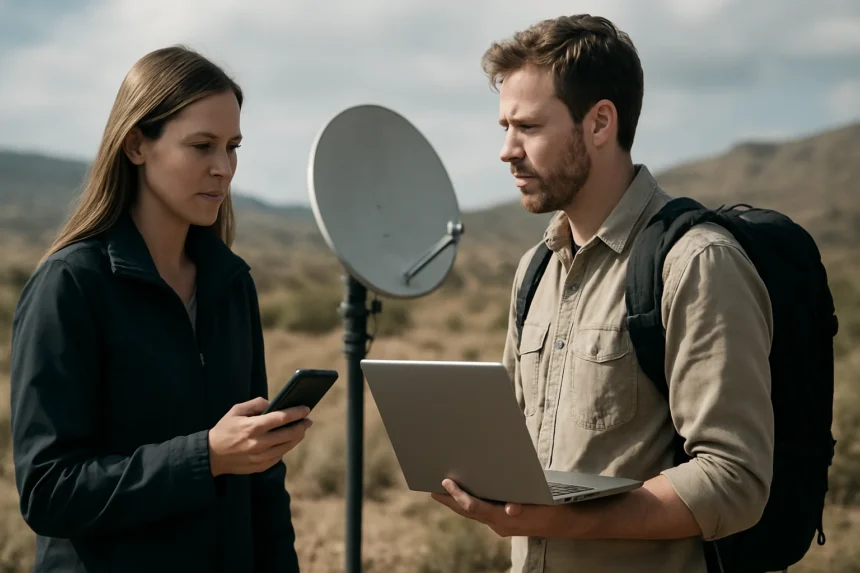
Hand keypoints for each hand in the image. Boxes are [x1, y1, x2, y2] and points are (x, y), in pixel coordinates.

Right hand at [208, 397, 311, 476]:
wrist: (211, 455)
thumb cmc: (224, 429)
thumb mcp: (236, 410)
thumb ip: (255, 404)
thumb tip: (273, 403)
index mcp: (253, 427)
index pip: (281, 418)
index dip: (296, 412)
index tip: (306, 409)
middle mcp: (259, 443)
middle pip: (289, 433)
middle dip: (302, 425)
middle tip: (308, 420)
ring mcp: (260, 457)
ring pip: (287, 446)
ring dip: (297, 437)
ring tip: (301, 430)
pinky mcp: (260, 466)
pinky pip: (279, 456)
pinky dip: (286, 447)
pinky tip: (288, 441)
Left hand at [430, 479, 572, 537]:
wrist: (567, 522)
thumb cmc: (552, 509)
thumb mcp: (541, 506)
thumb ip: (524, 508)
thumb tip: (511, 508)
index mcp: (505, 520)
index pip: (475, 508)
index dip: (458, 496)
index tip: (446, 482)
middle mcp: (499, 525)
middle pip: (468, 512)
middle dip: (449, 500)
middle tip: (431, 487)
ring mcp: (501, 525)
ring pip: (473, 514)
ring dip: (456, 503)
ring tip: (442, 490)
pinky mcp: (505, 522)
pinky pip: (482, 513)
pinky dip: (471, 504)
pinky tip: (465, 495)